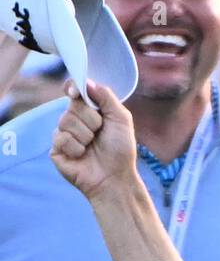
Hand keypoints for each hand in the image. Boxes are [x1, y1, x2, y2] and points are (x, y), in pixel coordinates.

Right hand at [50, 81, 136, 201]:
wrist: (115, 178)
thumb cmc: (120, 150)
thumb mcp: (121, 119)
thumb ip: (106, 96)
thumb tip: (86, 81)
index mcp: (89, 110)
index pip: (73, 90)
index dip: (73, 88)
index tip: (76, 93)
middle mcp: (75, 120)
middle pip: (73, 105)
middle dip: (90, 119)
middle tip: (99, 133)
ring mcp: (64, 135)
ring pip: (66, 121)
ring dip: (85, 135)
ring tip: (92, 147)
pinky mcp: (57, 150)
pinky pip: (61, 138)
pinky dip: (76, 147)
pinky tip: (82, 156)